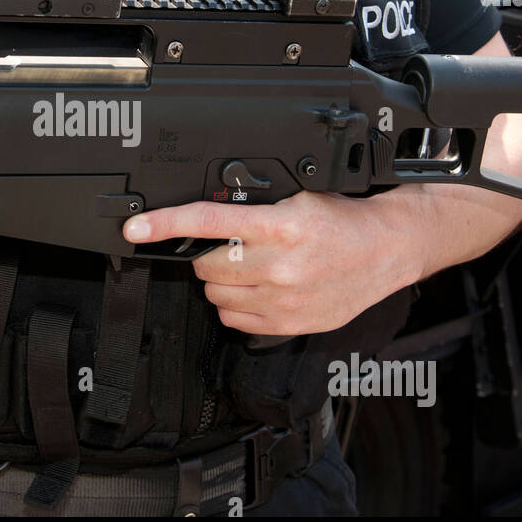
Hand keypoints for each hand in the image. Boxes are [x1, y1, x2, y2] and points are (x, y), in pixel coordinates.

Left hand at [122, 190, 419, 336]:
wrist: (386, 251)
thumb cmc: (342, 221)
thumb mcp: (298, 197)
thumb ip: (254, 207)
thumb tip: (207, 214)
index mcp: (279, 225)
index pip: (208, 223)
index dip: (165, 224)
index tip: (135, 228)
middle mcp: (278, 264)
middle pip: (206, 264)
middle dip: (209, 254)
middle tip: (233, 246)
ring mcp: (282, 298)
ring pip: (215, 294)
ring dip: (222, 281)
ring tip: (252, 267)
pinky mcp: (287, 324)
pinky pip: (234, 319)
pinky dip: (237, 304)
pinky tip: (261, 289)